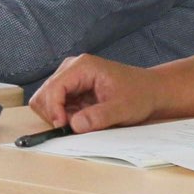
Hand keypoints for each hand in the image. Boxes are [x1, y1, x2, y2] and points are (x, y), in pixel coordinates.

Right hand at [29, 55, 159, 132]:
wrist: (149, 91)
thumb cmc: (139, 95)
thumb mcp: (123, 109)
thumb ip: (99, 117)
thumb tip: (74, 125)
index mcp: (83, 66)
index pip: (54, 87)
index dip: (54, 109)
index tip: (63, 127)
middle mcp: (71, 68)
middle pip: (44, 94)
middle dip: (54, 114)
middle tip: (73, 126)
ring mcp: (70, 78)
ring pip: (46, 101)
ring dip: (58, 116)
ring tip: (81, 121)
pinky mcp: (71, 90)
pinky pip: (56, 106)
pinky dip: (63, 117)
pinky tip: (81, 119)